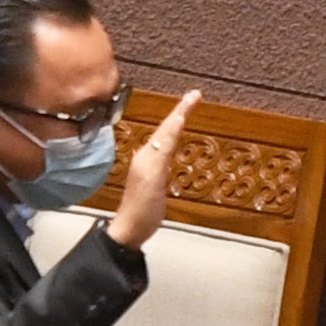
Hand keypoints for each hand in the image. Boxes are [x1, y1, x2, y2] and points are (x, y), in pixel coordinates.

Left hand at [104, 89, 201, 249]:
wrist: (130, 230)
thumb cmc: (142, 209)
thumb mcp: (154, 179)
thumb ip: (162, 151)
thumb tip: (174, 125)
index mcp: (147, 154)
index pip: (167, 127)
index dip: (181, 110)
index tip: (195, 95)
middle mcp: (146, 156)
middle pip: (165, 128)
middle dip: (180, 111)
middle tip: (195, 96)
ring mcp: (148, 166)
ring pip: (164, 137)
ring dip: (176, 123)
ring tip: (187, 111)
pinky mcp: (152, 176)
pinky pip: (164, 150)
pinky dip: (173, 139)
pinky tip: (175, 141)